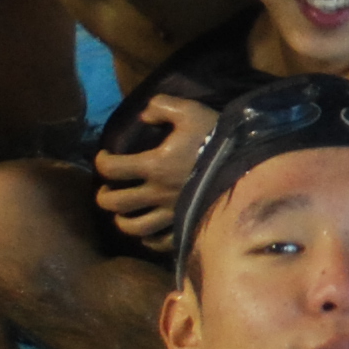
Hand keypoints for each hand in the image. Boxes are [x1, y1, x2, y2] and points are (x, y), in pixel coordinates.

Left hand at [94, 94, 217, 246]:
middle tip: (107, 188)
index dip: (101, 162)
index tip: (104, 157)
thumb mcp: (189, 110)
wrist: (247, 163)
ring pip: (134, 227)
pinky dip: (149, 239)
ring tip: (123, 213)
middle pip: (116, 203)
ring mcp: (171, 213)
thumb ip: (162, 106)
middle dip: (104, 196)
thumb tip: (144, 114)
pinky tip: (148, 233)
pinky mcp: (186, 224)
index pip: (112, 169)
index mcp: (154, 165)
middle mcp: (157, 193)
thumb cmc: (216, 136)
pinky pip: (161, 241)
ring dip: (122, 220)